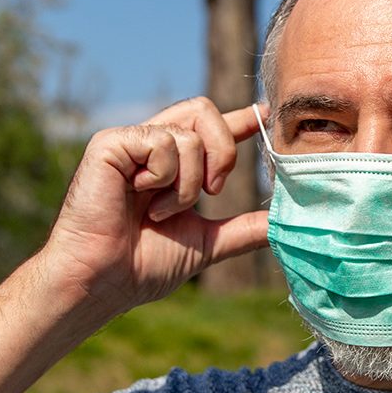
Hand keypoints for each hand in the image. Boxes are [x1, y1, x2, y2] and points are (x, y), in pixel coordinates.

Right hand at [41, 97, 269, 314]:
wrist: (105, 281)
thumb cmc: (143, 266)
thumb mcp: (207, 243)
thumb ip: (244, 229)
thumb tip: (285, 224)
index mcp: (171, 166)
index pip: (209, 129)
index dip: (238, 119)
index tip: (264, 113)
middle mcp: (150, 147)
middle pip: (204, 112)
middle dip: (222, 152)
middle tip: (212, 190)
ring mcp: (130, 142)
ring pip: (189, 134)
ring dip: (186, 184)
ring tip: (160, 212)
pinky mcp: (110, 143)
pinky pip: (162, 142)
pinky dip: (163, 177)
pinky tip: (138, 197)